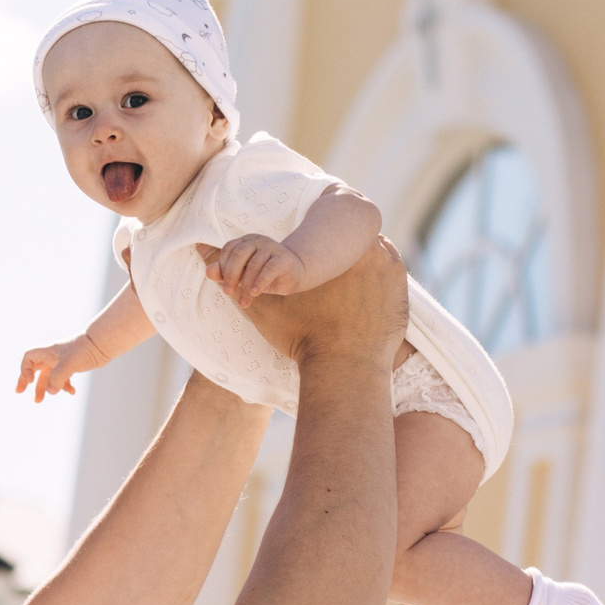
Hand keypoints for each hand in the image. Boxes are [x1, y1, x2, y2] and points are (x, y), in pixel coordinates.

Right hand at [16, 335, 110, 402]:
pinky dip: (65, 386)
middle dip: (27, 381)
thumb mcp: (70, 364)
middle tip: (20, 392)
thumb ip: (58, 378)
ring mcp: (62, 362)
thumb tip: (50, 392)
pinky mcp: (72, 367)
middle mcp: (53, 356)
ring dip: (44, 388)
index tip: (30, 381)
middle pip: (34, 369)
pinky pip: (63, 378)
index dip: (25, 370)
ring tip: (39, 401)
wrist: (102, 344)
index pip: (28, 358)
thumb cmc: (85, 350)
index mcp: (49, 352)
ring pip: (48, 376)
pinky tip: (72, 392)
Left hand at [202, 234, 305, 306]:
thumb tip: (208, 271)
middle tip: (228, 293)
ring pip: (254, 264)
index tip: (224, 286)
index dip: (223, 268)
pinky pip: (269, 269)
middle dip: (231, 275)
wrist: (295, 272)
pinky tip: (255, 293)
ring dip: (246, 285)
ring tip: (244, 302)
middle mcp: (257, 240)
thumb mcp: (243, 275)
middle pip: (238, 254)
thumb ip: (225, 272)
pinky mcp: (284, 258)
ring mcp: (271, 247)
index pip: (228, 250)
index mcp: (245, 241)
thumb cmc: (263, 274)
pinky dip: (260, 282)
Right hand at [240, 237, 406, 364]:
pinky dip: (380, 291)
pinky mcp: (404, 296)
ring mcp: (394, 274)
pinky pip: (393, 283)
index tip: (317, 268)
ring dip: (364, 272)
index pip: (333, 233)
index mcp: (340, 247)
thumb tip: (200, 249)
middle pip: (358, 244)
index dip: (323, 248)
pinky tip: (364, 306)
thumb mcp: (263, 307)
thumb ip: (234, 278)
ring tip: (348, 295)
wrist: (342, 371)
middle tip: (332, 284)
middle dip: (346, 258)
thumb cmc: (303, 338)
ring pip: (377, 261)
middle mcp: (374, 251)